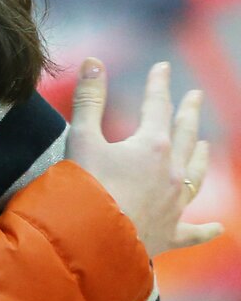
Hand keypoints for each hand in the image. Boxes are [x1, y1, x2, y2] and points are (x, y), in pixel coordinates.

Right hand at [66, 58, 220, 256]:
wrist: (91, 240)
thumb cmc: (83, 187)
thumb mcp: (81, 138)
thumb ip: (90, 99)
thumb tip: (94, 61)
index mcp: (151, 145)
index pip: (157, 105)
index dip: (158, 84)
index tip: (162, 68)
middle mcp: (171, 172)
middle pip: (184, 135)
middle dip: (188, 112)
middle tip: (195, 96)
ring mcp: (174, 204)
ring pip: (196, 176)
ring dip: (200, 157)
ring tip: (205, 145)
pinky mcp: (169, 233)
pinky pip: (194, 231)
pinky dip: (206, 230)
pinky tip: (219, 229)